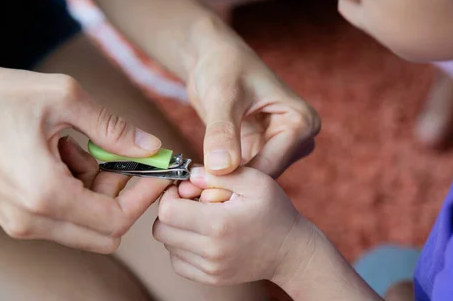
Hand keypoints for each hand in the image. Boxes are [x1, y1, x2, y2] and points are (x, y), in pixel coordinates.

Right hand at [0, 60, 169, 252]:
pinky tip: (65, 150)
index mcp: (45, 195)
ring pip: (85, 223)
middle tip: (129, 159)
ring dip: (100, 189)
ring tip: (83, 144)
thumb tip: (151, 147)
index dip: (145, 197)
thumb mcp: (64, 99)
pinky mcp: (14, 213)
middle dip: (126, 197)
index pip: (116, 220)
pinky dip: (79, 187)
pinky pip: (64, 213)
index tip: (159, 171)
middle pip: (104, 232)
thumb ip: (113, 128)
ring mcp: (20, 221)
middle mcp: (32, 219)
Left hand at [152, 166, 313, 285]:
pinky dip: (182, 247)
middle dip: (170, 211)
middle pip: (161, 229)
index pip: (167, 211)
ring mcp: (210, 268)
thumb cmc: (273, 210)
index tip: (186, 188)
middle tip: (191, 202)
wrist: (291, 252)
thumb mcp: (255, 181)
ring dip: (177, 228)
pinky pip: (177, 262)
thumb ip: (220, 174)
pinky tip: (203, 235)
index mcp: (219, 224)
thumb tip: (188, 175)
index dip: (171, 195)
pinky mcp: (210, 278)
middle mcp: (211, 251)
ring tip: (201, 218)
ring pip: (167, 246)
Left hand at [180, 17, 320, 199]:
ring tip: (194, 189)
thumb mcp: (223, 96)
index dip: (238, 180)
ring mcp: (282, 145)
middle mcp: (298, 137)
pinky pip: (245, 172)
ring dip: (226, 184)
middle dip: (232, 185)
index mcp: (301, 121)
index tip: (204, 191)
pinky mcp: (263, 149)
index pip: (272, 163)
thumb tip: (221, 168)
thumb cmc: (222, 66)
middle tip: (195, 194)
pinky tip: (199, 181)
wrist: (213, 57)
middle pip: (265, 175)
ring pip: (254, 179)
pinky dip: (224, 178)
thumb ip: (222, 131)